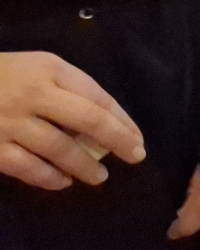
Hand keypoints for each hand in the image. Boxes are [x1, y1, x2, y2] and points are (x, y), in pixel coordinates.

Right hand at [0, 52, 144, 189]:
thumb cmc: (1, 74)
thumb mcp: (37, 66)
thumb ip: (67, 87)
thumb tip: (102, 120)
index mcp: (49, 69)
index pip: (97, 95)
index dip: (121, 118)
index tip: (136, 137)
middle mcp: (33, 94)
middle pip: (87, 119)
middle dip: (117, 140)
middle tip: (134, 156)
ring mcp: (10, 122)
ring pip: (59, 148)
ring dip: (84, 166)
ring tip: (98, 177)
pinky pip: (26, 167)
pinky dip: (48, 178)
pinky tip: (62, 182)